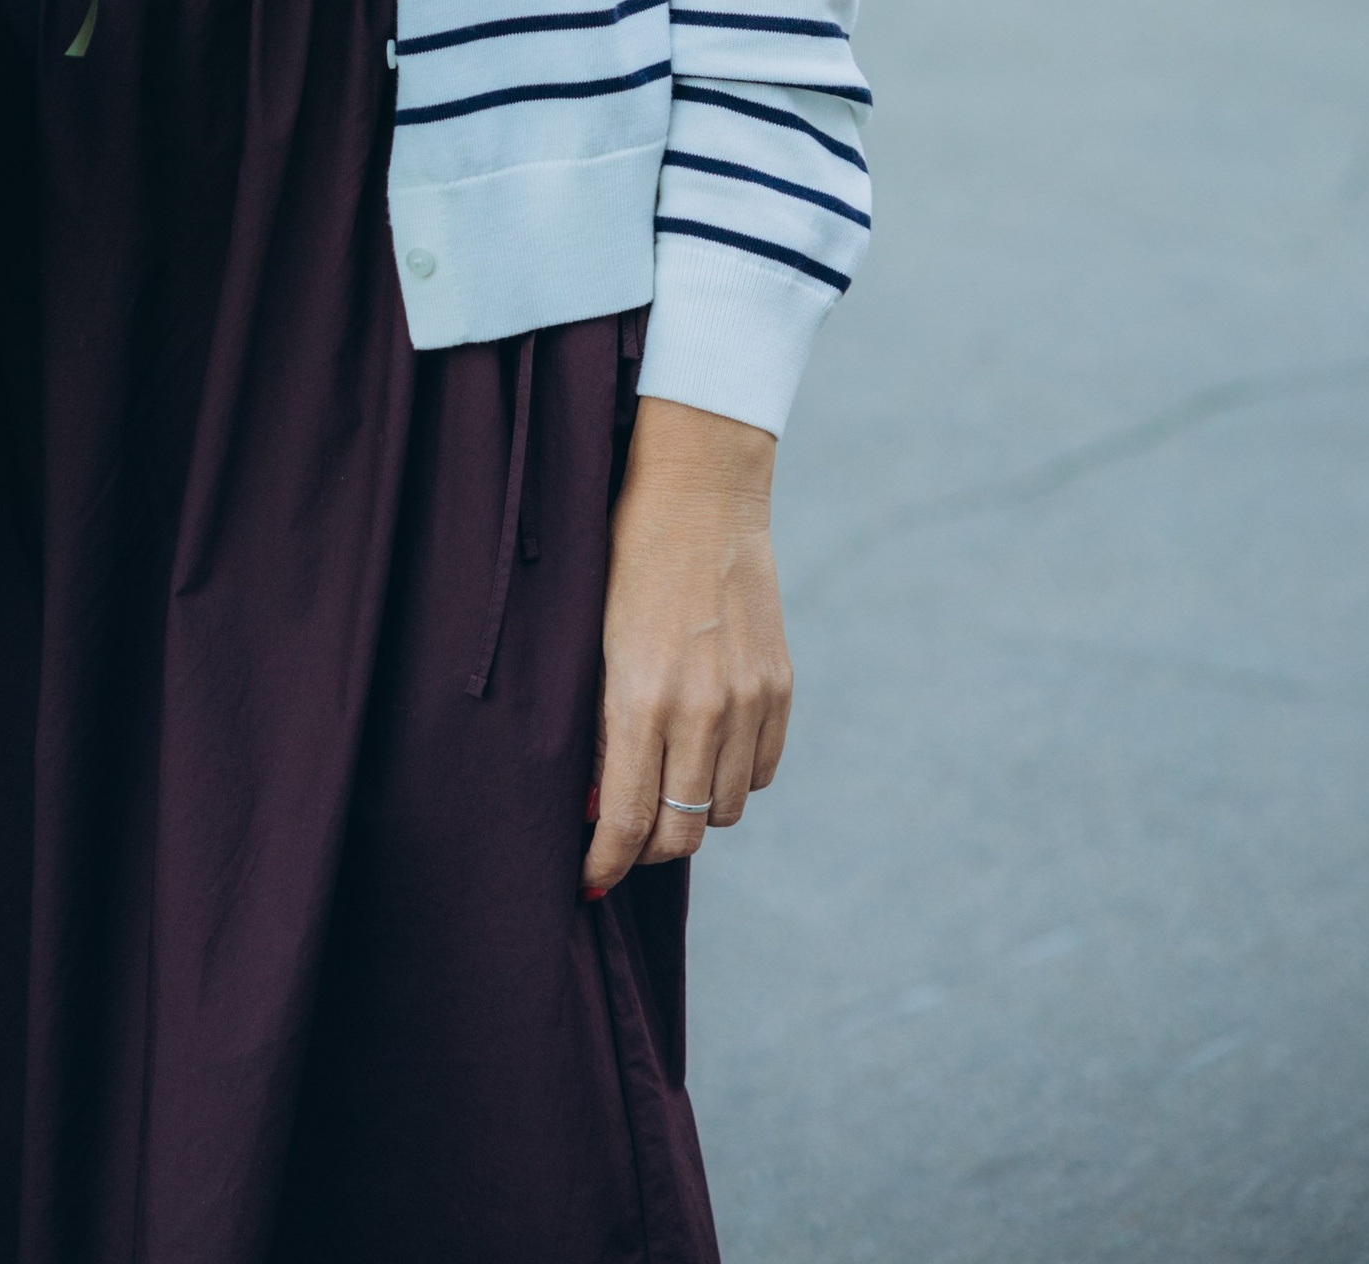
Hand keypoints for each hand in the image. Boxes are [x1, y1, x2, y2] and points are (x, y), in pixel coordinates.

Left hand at [584, 397, 791, 897]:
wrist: (700, 490)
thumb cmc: (625, 557)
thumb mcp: (592, 641)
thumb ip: (597, 726)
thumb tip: (595, 801)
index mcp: (640, 698)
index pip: (625, 821)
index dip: (605, 862)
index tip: (588, 878)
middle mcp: (701, 710)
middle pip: (681, 832)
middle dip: (645, 846)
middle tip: (621, 833)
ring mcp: (748, 701)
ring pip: (726, 811)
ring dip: (692, 812)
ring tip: (663, 785)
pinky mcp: (780, 687)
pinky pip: (762, 772)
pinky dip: (734, 777)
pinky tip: (706, 750)